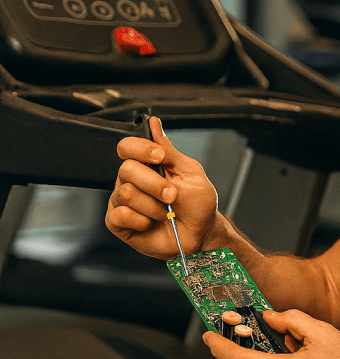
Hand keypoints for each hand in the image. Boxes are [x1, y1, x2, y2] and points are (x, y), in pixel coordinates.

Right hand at [106, 116, 223, 258]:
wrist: (201, 234)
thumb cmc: (198, 204)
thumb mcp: (190, 172)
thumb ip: (169, 150)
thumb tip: (154, 124)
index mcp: (146, 165)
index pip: (127, 147)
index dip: (141, 149)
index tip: (160, 157)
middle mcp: (131, 181)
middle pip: (126, 169)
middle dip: (155, 184)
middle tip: (172, 196)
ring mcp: (122, 202)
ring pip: (126, 193)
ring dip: (153, 206)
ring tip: (164, 213)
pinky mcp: (119, 223)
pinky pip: (119, 215)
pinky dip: (141, 221)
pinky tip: (150, 223)